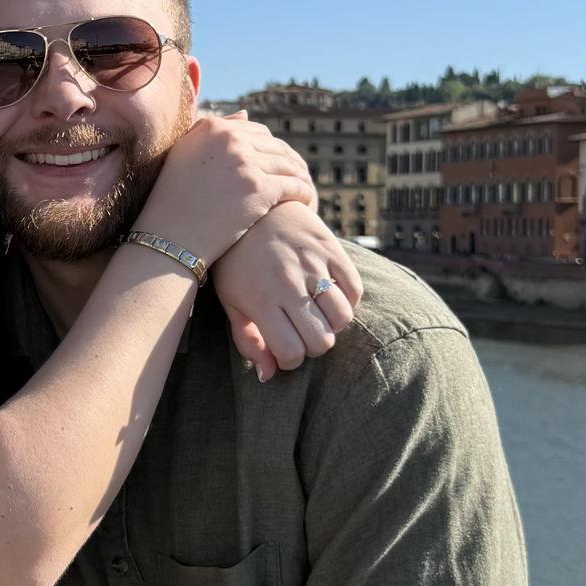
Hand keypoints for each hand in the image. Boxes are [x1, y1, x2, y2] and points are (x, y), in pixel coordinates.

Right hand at [135, 112, 316, 269]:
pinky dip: (305, 194)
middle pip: (275, 146)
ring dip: (300, 179)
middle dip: (290, 163)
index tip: (276, 167)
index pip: (256, 131)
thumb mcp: (184, 156)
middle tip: (299, 181)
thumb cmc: (172, 202)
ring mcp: (244, 162)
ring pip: (289, 165)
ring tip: (304, 193)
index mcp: (211, 127)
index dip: (269, 149)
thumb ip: (211, 131)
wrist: (168, 238)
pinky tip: (308, 204)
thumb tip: (246, 114)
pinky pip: (294, 185)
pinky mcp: (258, 188)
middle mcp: (228, 139)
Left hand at [215, 207, 363, 381]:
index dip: (291, 361)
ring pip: (343, 317)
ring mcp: (312, 265)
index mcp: (261, 300)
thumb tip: (266, 376)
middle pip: (322, 339)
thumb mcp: (231, 301)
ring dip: (333, 326)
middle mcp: (288, 283)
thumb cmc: (236, 263)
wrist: (253, 209)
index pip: (291, 351)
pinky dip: (347, 301)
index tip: (286, 353)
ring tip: (317, 317)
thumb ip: (248, 340)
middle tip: (302, 336)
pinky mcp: (331, 248)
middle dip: (314, 347)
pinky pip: (354, 289)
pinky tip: (330, 299)